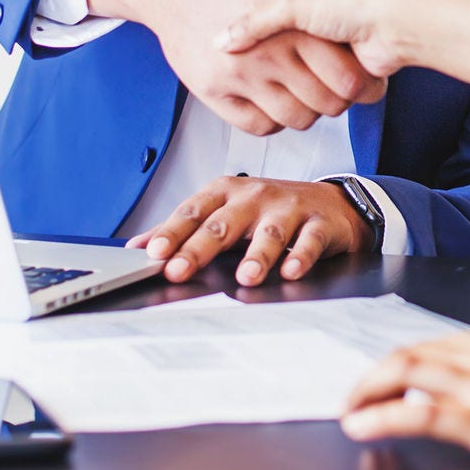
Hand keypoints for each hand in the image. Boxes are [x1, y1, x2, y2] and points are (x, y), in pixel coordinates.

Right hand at [90, 0, 383, 133]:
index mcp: (294, 25)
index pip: (347, 80)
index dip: (360, 82)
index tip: (356, 72)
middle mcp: (269, 57)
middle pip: (326, 105)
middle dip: (339, 98)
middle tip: (333, 83)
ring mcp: (240, 78)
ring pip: (294, 119)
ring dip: (308, 110)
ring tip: (305, 89)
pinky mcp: (214, 92)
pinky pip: (258, 125)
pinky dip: (273, 119)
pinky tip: (275, 97)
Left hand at [125, 175, 374, 284]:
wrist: (330, 203)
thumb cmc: (270, 208)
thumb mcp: (225, 211)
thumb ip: (184, 229)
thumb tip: (138, 246)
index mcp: (226, 192)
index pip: (194, 211)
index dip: (173, 231)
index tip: (155, 253)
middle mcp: (254, 196)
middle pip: (224, 222)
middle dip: (201, 247)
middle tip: (182, 269)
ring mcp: (288, 208)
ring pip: (270, 231)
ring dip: (257, 254)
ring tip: (245, 276)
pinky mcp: (319, 223)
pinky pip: (309, 241)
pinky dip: (300, 256)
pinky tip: (291, 271)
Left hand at [340, 330, 469, 469]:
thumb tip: (468, 387)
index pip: (433, 343)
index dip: (397, 362)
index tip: (379, 380)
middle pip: (412, 351)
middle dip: (373, 374)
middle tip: (354, 396)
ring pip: (408, 371)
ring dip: (368, 390)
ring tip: (351, 410)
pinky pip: (419, 411)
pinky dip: (382, 417)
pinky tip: (364, 426)